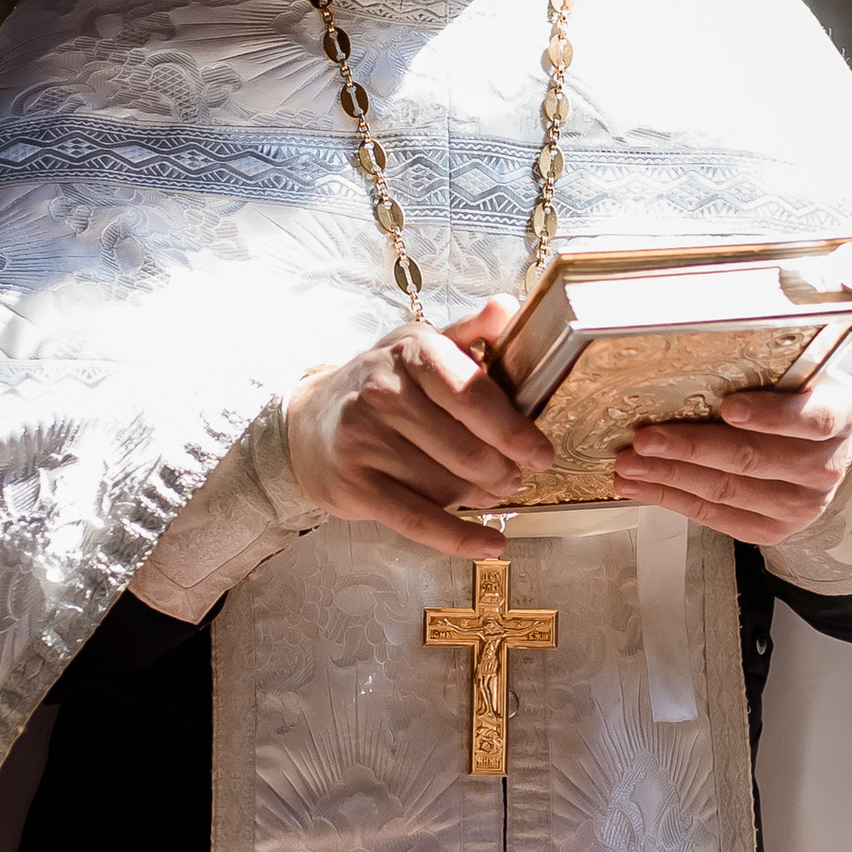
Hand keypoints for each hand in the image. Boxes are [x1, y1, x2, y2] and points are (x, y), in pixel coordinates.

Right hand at [285, 295, 552, 561]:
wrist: (311, 423)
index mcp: (411, 351)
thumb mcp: (420, 347)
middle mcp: (383, 392)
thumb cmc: (380, 385)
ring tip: (491, 493)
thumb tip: (507, 307)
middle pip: (467, 450)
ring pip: (448, 486)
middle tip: (515, 477)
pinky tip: (490, 544)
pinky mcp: (355, 485)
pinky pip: (419, 520)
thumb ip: (469, 332)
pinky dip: (459, 537)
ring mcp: (366, 441)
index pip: (474, 395)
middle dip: (502, 471)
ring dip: (479, 497)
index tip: (540, 453)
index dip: (514, 431)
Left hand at [609, 370, 851, 545]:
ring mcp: (801, 505)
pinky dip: (672, 499)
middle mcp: (825, 466)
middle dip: (691, 448)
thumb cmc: (794, 402)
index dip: (770, 414)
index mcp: (838, 415)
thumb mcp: (794, 375)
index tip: (729, 407)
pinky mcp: (773, 530)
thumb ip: (760, 368)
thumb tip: (689, 350)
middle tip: (646, 438)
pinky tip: (642, 485)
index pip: (812, 418)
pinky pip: (716, 517)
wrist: (821, 451)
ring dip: (669, 476)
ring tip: (629, 463)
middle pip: (752, 458)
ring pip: (726, 490)